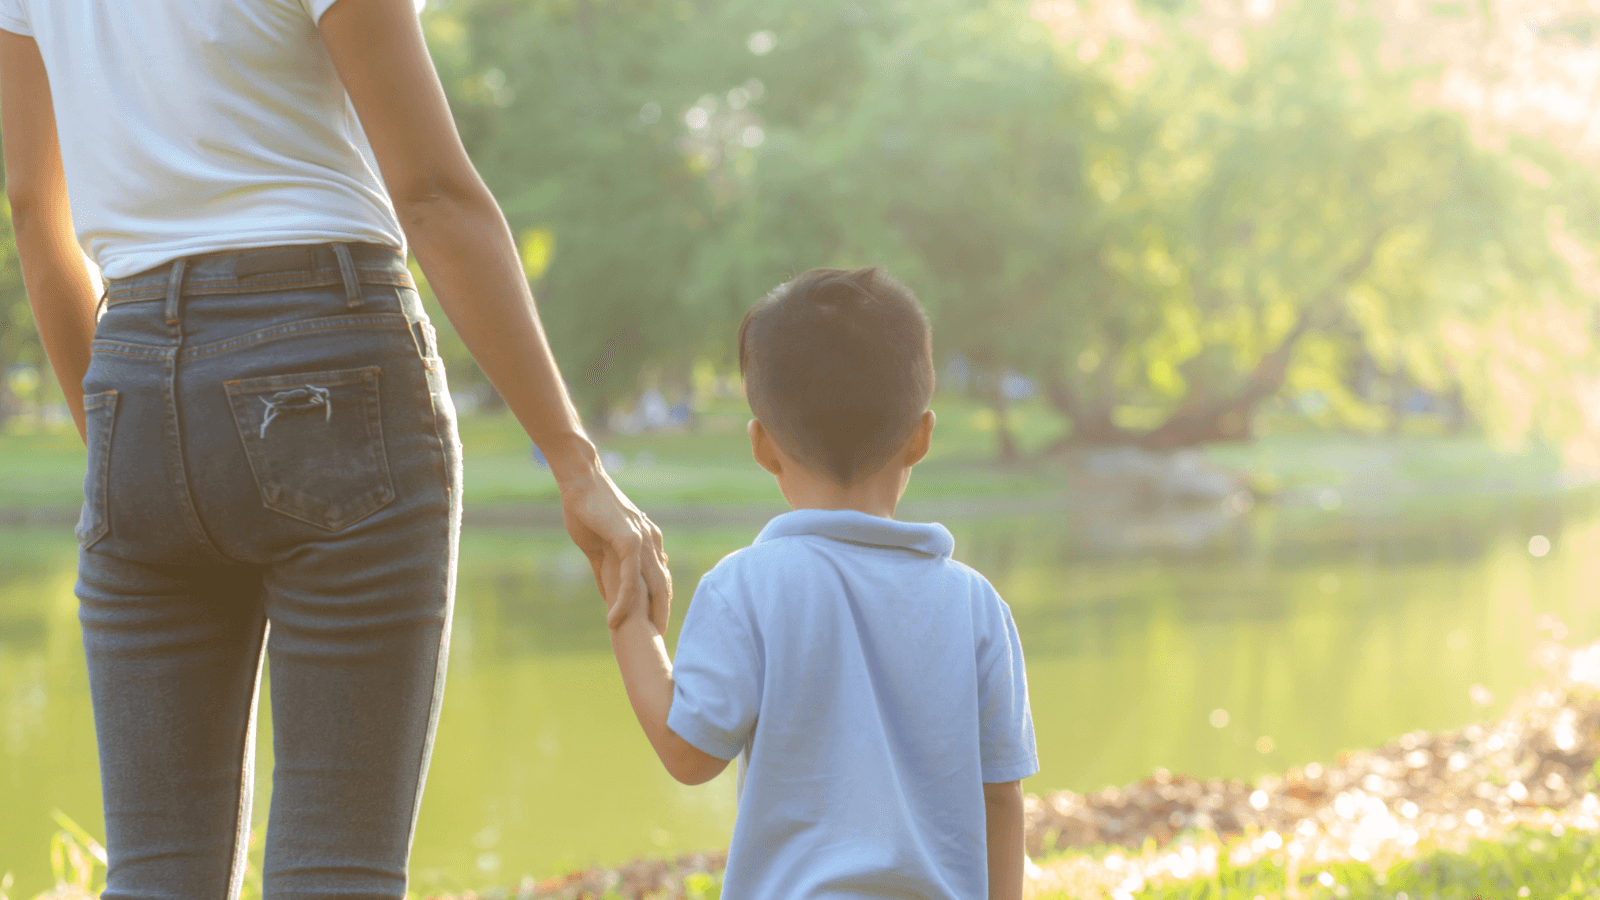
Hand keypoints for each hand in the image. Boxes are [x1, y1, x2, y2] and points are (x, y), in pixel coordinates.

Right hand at [558, 462, 670, 632]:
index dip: (660, 602)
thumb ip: (606, 573)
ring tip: (644, 637)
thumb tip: (610, 597)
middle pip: (664, 586)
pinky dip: (623, 602)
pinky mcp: (629, 541)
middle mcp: (652, 541)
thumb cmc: (586, 511)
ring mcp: (643, 540)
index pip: (660, 578)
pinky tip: (613, 619)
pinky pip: (630, 579)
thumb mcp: (598, 549)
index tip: (655, 624)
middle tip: (658, 638)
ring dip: (648, 614)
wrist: (580, 482)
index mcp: (648, 542)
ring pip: (652, 586)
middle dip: (662, 613)